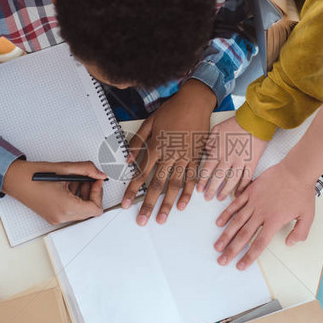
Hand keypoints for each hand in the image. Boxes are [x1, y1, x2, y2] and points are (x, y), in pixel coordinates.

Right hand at [3, 160, 105, 223]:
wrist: (15, 180)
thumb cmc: (33, 175)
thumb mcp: (64, 168)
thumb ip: (86, 170)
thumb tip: (99, 174)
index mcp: (65, 207)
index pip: (95, 209)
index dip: (98, 193)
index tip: (96, 181)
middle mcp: (61, 216)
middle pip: (89, 211)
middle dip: (91, 193)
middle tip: (89, 179)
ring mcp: (56, 218)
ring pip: (81, 211)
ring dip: (83, 195)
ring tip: (76, 180)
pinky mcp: (52, 216)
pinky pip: (71, 211)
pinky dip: (74, 199)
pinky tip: (68, 185)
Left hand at [122, 80, 215, 224]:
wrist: (195, 101)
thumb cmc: (172, 109)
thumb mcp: (150, 121)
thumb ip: (138, 141)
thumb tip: (127, 158)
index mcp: (155, 147)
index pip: (140, 173)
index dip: (132, 190)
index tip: (125, 204)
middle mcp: (169, 155)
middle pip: (156, 184)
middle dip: (148, 204)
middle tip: (142, 220)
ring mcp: (184, 157)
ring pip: (174, 185)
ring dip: (167, 203)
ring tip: (162, 218)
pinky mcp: (196, 157)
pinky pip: (192, 178)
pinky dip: (188, 192)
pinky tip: (182, 205)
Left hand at [197, 117, 268, 200]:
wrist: (255, 120)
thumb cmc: (236, 123)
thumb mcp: (217, 129)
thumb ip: (210, 141)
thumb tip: (206, 151)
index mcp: (218, 150)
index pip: (207, 169)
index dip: (202, 181)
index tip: (199, 189)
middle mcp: (228, 158)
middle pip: (217, 178)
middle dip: (211, 189)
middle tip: (207, 198)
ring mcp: (241, 162)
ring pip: (231, 181)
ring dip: (225, 191)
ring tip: (220, 198)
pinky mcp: (252, 162)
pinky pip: (247, 178)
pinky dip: (243, 187)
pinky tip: (238, 194)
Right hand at [214, 161, 314, 269]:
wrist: (296, 170)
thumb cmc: (302, 192)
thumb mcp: (308, 215)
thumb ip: (300, 232)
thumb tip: (289, 244)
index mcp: (274, 221)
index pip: (259, 244)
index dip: (248, 256)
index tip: (240, 265)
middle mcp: (261, 213)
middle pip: (243, 236)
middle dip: (232, 250)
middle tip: (222, 260)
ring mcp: (254, 201)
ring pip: (236, 222)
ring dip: (225, 235)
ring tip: (217, 246)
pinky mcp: (250, 191)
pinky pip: (236, 204)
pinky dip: (227, 213)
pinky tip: (219, 222)